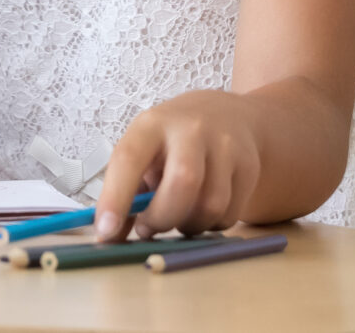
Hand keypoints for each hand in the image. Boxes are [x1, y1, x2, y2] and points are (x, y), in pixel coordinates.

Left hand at [92, 91, 265, 239]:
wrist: (226, 115)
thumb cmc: (171, 142)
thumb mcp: (143, 154)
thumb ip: (125, 195)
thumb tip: (107, 237)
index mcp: (152, 125)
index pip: (129, 158)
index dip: (116, 197)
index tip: (105, 231)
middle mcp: (191, 129)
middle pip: (183, 182)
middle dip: (162, 218)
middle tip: (149, 228)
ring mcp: (225, 145)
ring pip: (210, 205)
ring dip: (188, 226)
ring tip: (178, 217)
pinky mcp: (249, 164)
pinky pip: (230, 213)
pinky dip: (211, 225)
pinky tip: (201, 211)